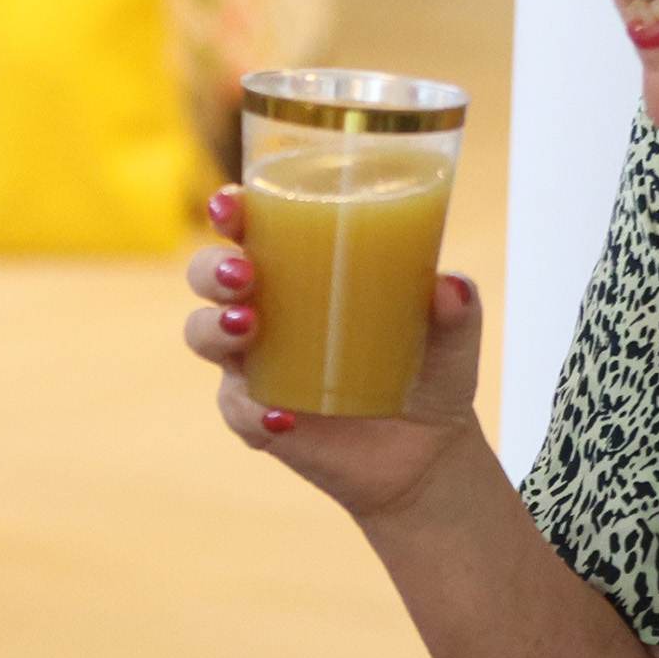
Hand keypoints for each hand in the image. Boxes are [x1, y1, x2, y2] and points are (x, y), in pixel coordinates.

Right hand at [181, 185, 490, 522]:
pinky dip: (253, 411)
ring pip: (202, 335)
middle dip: (213, 269)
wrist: (426, 451)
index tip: (234, 206)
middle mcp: (263, 309)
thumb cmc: (429, 368)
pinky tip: (283, 416)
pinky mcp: (258, 418)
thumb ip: (456, 307)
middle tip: (244, 274)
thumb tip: (448, 287)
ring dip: (214, 327)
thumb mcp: (452, 334)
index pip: (249, 227)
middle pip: (208, 275)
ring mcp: (254, 365)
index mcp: (298, 268)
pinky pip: (236, 409)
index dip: (230, 209)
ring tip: (248, 327)